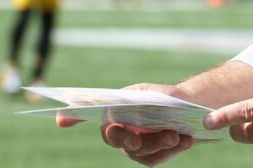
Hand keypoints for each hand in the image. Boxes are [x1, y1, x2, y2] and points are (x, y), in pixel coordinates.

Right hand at [56, 83, 195, 165]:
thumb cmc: (167, 99)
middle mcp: (119, 128)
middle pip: (114, 138)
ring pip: (138, 151)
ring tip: (177, 135)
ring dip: (159, 143)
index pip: (88, 110)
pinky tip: (186, 140)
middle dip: (125, 139)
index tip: (62, 120)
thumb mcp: (158, 93)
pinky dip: (172, 149)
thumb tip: (135, 109)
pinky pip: (154, 159)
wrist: (190, 112)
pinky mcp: (148, 158)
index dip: (72, 115)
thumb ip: (145, 100)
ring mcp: (132, 146)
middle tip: (137, 140)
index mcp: (116, 107)